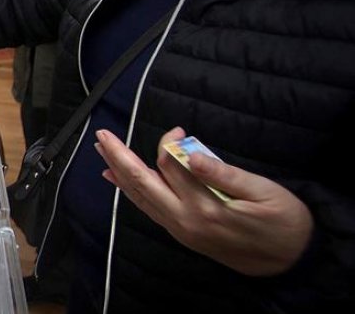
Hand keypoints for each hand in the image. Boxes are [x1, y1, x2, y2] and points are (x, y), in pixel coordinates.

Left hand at [94, 127, 313, 275]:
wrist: (293, 263)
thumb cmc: (284, 222)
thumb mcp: (263, 192)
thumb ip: (223, 173)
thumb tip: (189, 153)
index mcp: (205, 207)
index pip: (171, 165)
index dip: (170, 142)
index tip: (179, 131)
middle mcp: (185, 221)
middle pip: (142, 183)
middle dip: (119, 157)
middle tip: (101, 135)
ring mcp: (181, 231)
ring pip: (141, 198)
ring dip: (120, 173)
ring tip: (103, 152)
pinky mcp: (183, 235)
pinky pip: (149, 209)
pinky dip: (132, 192)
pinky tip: (120, 181)